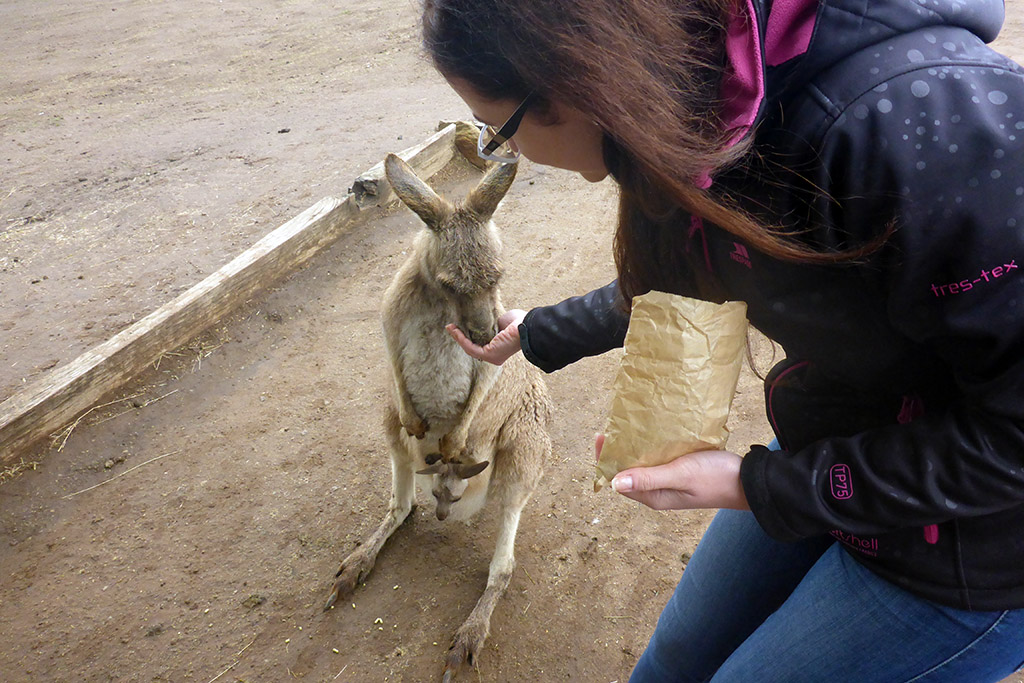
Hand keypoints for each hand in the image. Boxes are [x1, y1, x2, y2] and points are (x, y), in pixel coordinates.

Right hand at [446, 309, 525, 365]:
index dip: (468, 335)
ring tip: (449, 327)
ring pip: (469, 347)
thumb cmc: (520, 322)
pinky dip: (461, 339)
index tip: (459, 325)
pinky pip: (470, 347)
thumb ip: (491, 322)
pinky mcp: (488, 354)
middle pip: (472, 346)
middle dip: (460, 337)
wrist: (528, 326)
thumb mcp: (501, 321)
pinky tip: (454, 330)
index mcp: (499, 348)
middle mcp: (494, 355)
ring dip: (458, 337)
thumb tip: (482, 319)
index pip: (479, 343)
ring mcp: (491, 357)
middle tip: (450, 327)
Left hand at [595, 434, 748, 510]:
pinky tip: (652, 433)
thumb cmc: (715, 478)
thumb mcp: (680, 474)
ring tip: (630, 426)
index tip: (602, 436)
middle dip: (619, 451)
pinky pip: (658, 460)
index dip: (607, 460)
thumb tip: (613, 483)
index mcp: (654, 497)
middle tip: (615, 426)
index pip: (618, 479)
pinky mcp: (680, 472)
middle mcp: (657, 492)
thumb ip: (648, 478)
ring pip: (643, 464)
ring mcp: (669, 482)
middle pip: (628, 471)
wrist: (749, 481)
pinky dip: (652, 447)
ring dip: (635, 448)